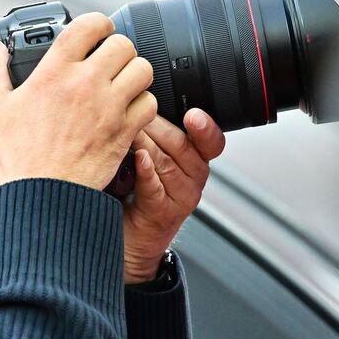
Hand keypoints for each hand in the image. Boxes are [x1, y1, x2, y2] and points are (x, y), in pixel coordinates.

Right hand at [0, 13, 157, 189]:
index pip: (89, 25)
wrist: (41, 195)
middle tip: (110, 61)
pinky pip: (149, 103)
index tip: (97, 32)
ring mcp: (109, 107)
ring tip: (122, 83)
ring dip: (135, 73)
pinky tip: (128, 110)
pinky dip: (143, 104)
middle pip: (123, 44)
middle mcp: (86, 84)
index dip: (98, 24)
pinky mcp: (124, 130)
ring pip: (143, 69)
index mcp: (54, 71)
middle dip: (118, 49)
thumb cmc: (18, 156)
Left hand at [123, 109, 224, 283]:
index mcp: (197, 160)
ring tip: (128, 132)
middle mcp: (194, 178)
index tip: (193, 115)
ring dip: (145, 144)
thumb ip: (156, 134)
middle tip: (133, 113)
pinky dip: (146, 172)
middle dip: (156, 126)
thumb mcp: (153, 157)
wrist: (131, 237)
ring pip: (166, 163)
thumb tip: (142, 102)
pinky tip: (138, 160)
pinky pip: (156, 188)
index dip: (205, 127)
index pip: (211, 141)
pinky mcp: (163, 213)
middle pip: (181, 145)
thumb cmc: (138, 190)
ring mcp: (181, 197)